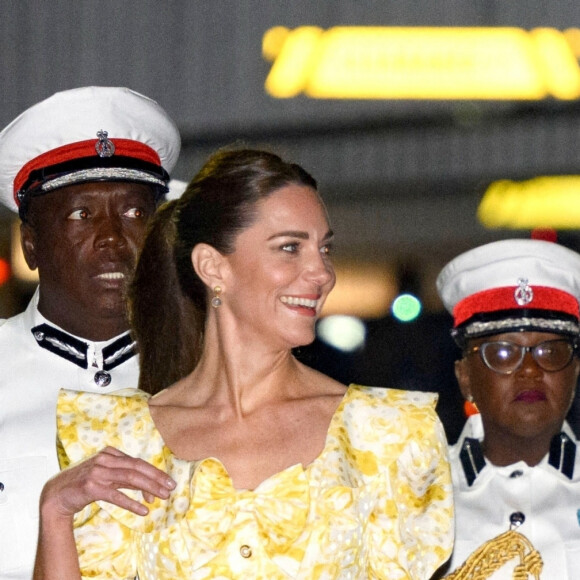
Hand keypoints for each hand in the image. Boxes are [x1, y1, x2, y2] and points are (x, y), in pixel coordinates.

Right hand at [41, 446, 175, 518]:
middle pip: (137, 468)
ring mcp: (98, 472)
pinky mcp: (91, 487)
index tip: (168, 482)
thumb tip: (150, 487)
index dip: (154, 473)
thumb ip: (125, 477)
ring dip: (149, 488)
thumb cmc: (85, 484)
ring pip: (130, 479)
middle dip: (156, 478)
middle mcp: (105, 459)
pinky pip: (116, 495)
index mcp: (110, 453)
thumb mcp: (106, 475)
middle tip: (171, 488)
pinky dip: (132, 503)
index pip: (138, 462)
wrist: (56, 494)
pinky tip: (143, 510)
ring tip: (162, 497)